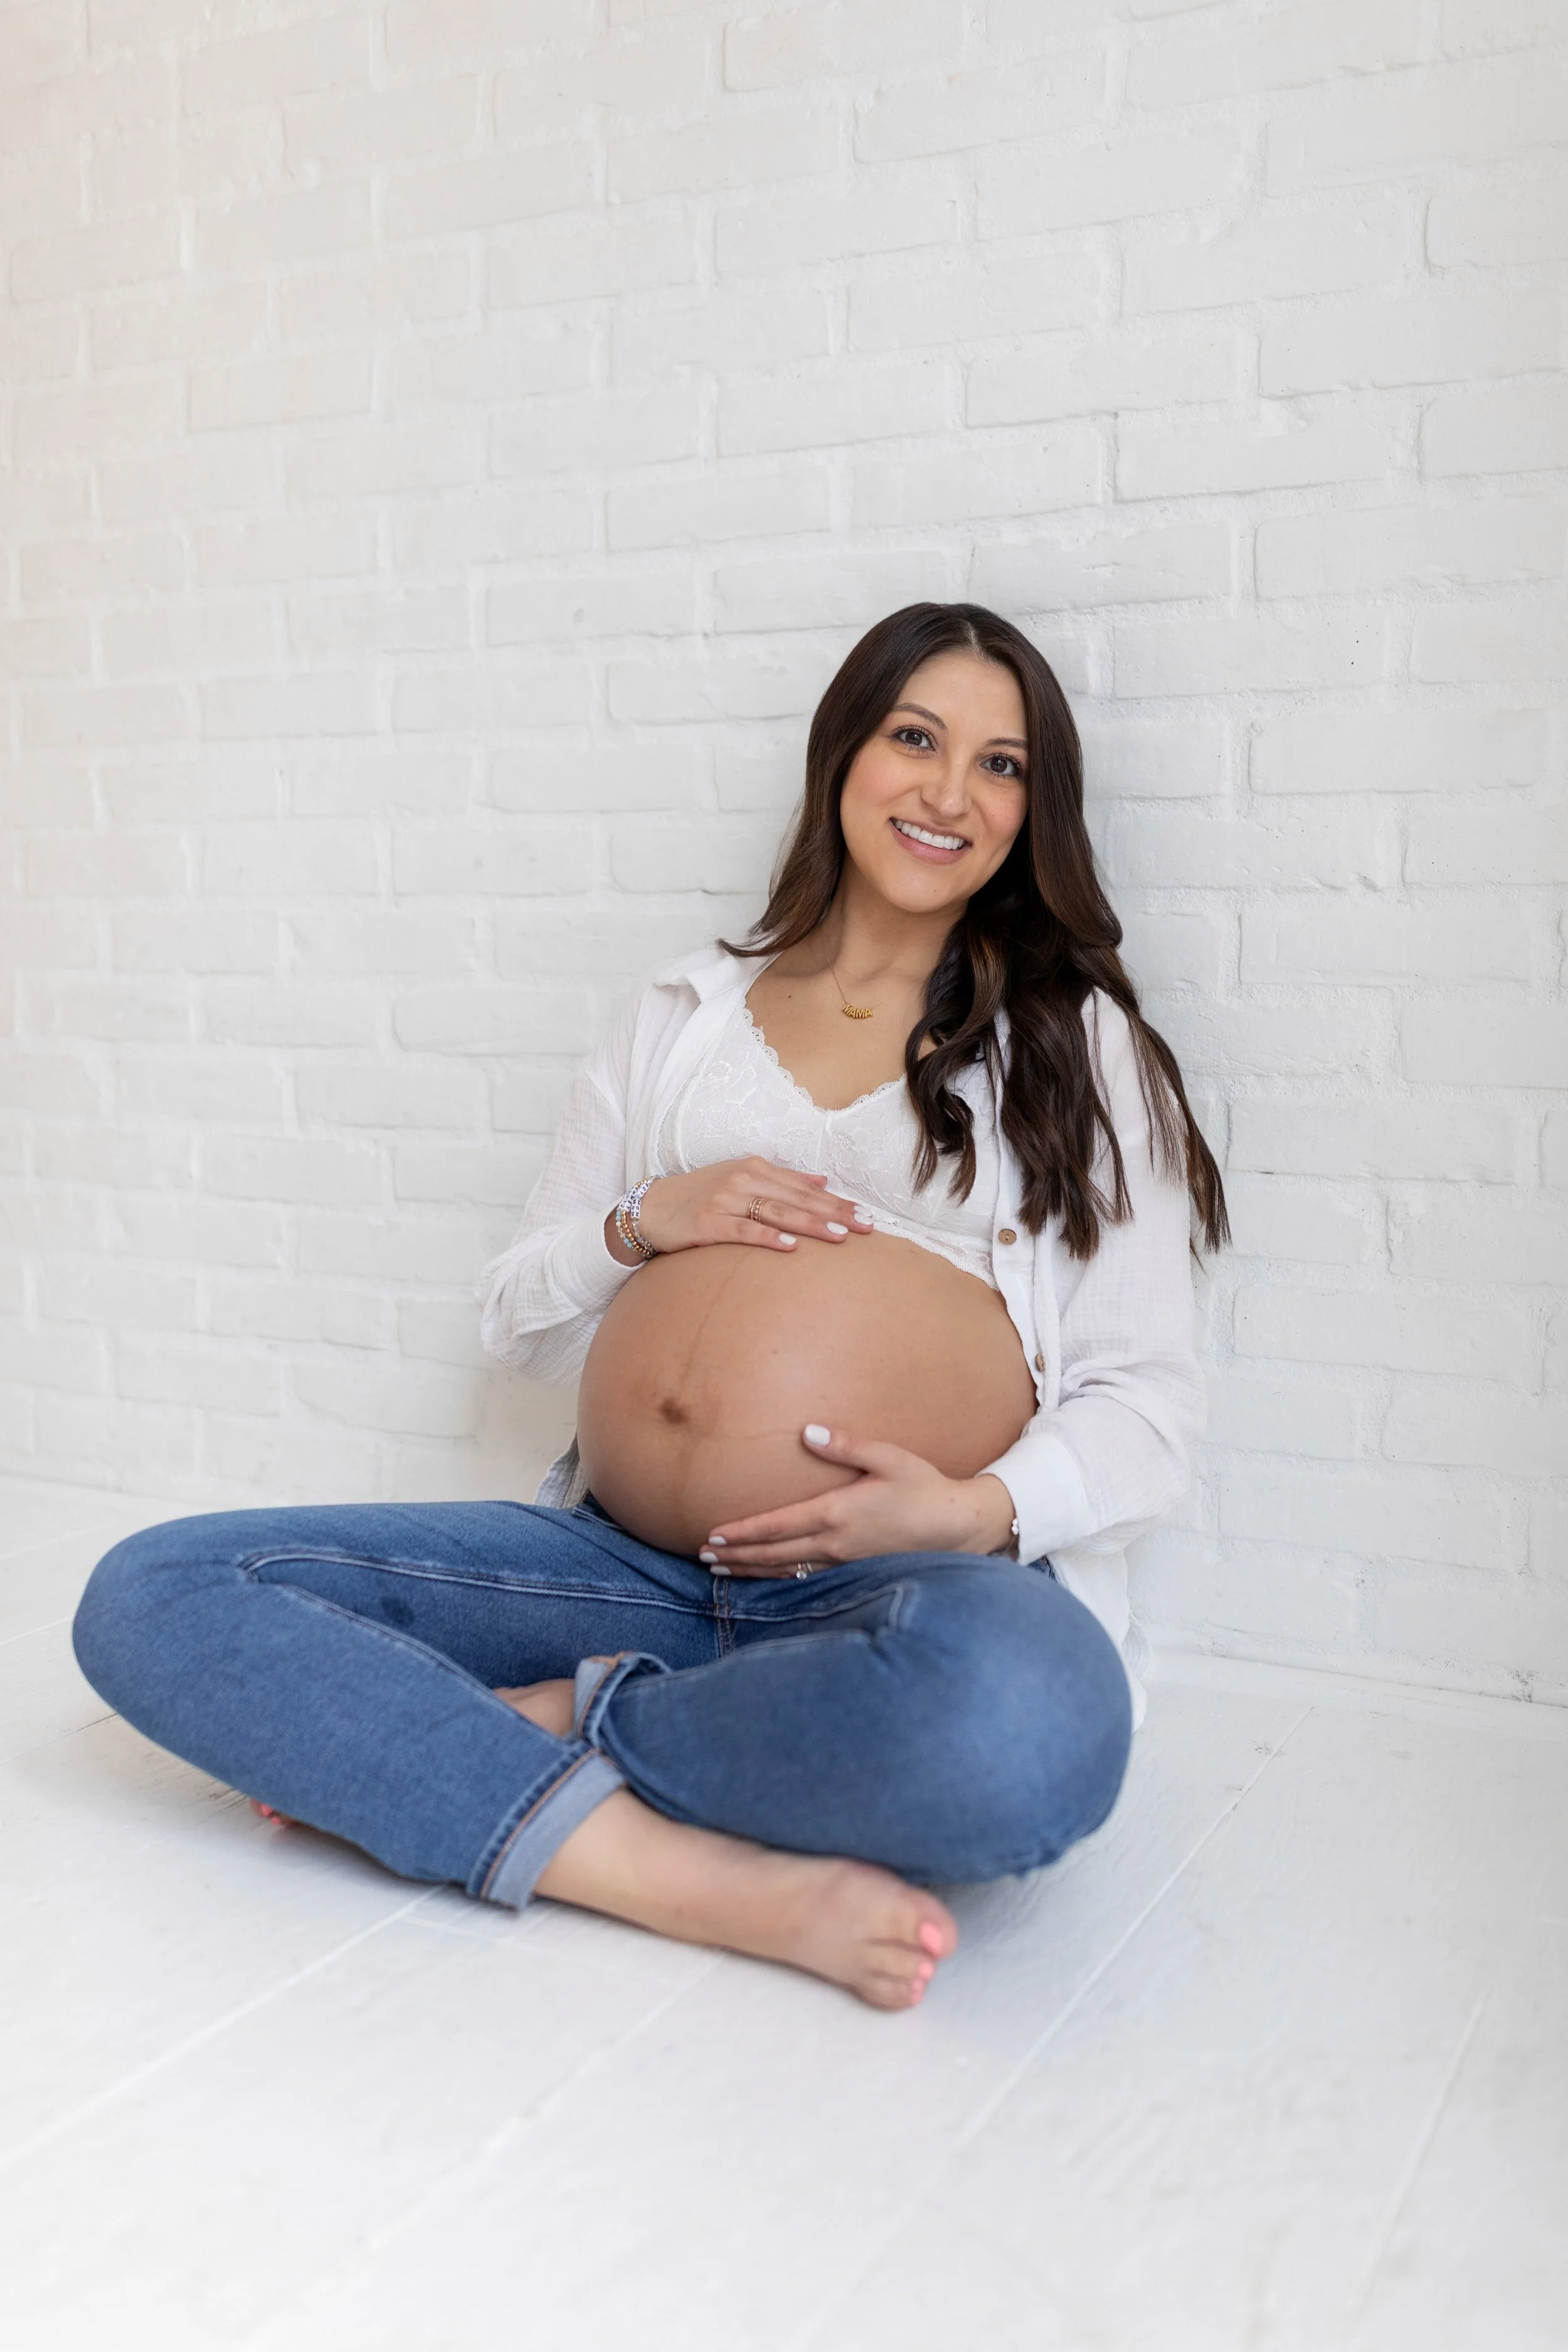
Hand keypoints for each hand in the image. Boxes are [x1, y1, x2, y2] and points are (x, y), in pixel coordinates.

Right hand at [618, 1158, 873, 1259]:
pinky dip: (769, 1238)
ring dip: (811, 1224)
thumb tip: (822, 1181)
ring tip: (839, 1236)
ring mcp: (726, 1200)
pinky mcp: (709, 1222)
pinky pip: (745, 1231)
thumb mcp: (741, 1179)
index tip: (864, 1214)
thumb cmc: (701, 1196)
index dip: (835, 1201)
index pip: (804, 1187)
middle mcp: (743, 1179)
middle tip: (865, 1228)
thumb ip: (782, 1180)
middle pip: (798, 1199)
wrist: (651, 1208)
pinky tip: (791, 1248)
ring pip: (777, 1212)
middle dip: (834, 1213)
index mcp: (755, 1168)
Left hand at [699, 1425, 1016, 1576]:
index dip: (742, 1532)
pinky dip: (778, 1580)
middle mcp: (835, 1544)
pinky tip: (764, 1579)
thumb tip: (809, 1432)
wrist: (958, 1527)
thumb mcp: (888, 1457)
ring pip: (786, 1572)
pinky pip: (807, 1580)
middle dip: (736, 1556)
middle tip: (703, 1556)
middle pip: (773, 1554)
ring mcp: (844, 1564)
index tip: (713, 1535)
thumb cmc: (924, 1487)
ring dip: (751, 1571)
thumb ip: (846, 1445)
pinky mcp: (855, 1573)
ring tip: (721, 1572)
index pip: (777, 1527)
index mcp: (836, 1513)